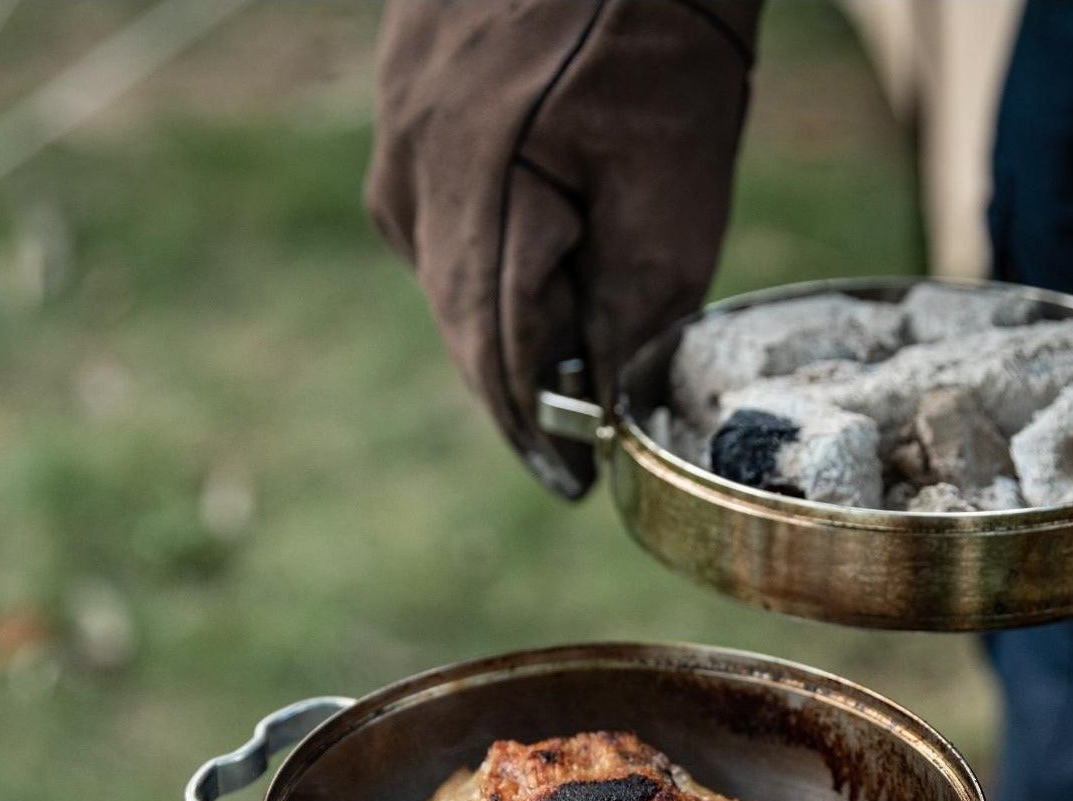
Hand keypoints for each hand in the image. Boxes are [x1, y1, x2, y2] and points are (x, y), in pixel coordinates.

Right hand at [365, 0, 761, 495]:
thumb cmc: (665, 24)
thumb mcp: (676, 178)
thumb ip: (634, 296)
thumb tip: (601, 394)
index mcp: (477, 184)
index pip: (492, 352)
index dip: (533, 430)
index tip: (571, 483)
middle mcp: (411, 165)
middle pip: (461, 319)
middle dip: (524, 379)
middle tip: (586, 424)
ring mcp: (396, 127)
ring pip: (447, 269)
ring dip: (511, 307)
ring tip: (588, 298)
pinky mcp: (401, 99)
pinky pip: (440, 210)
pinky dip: (496, 245)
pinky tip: (555, 224)